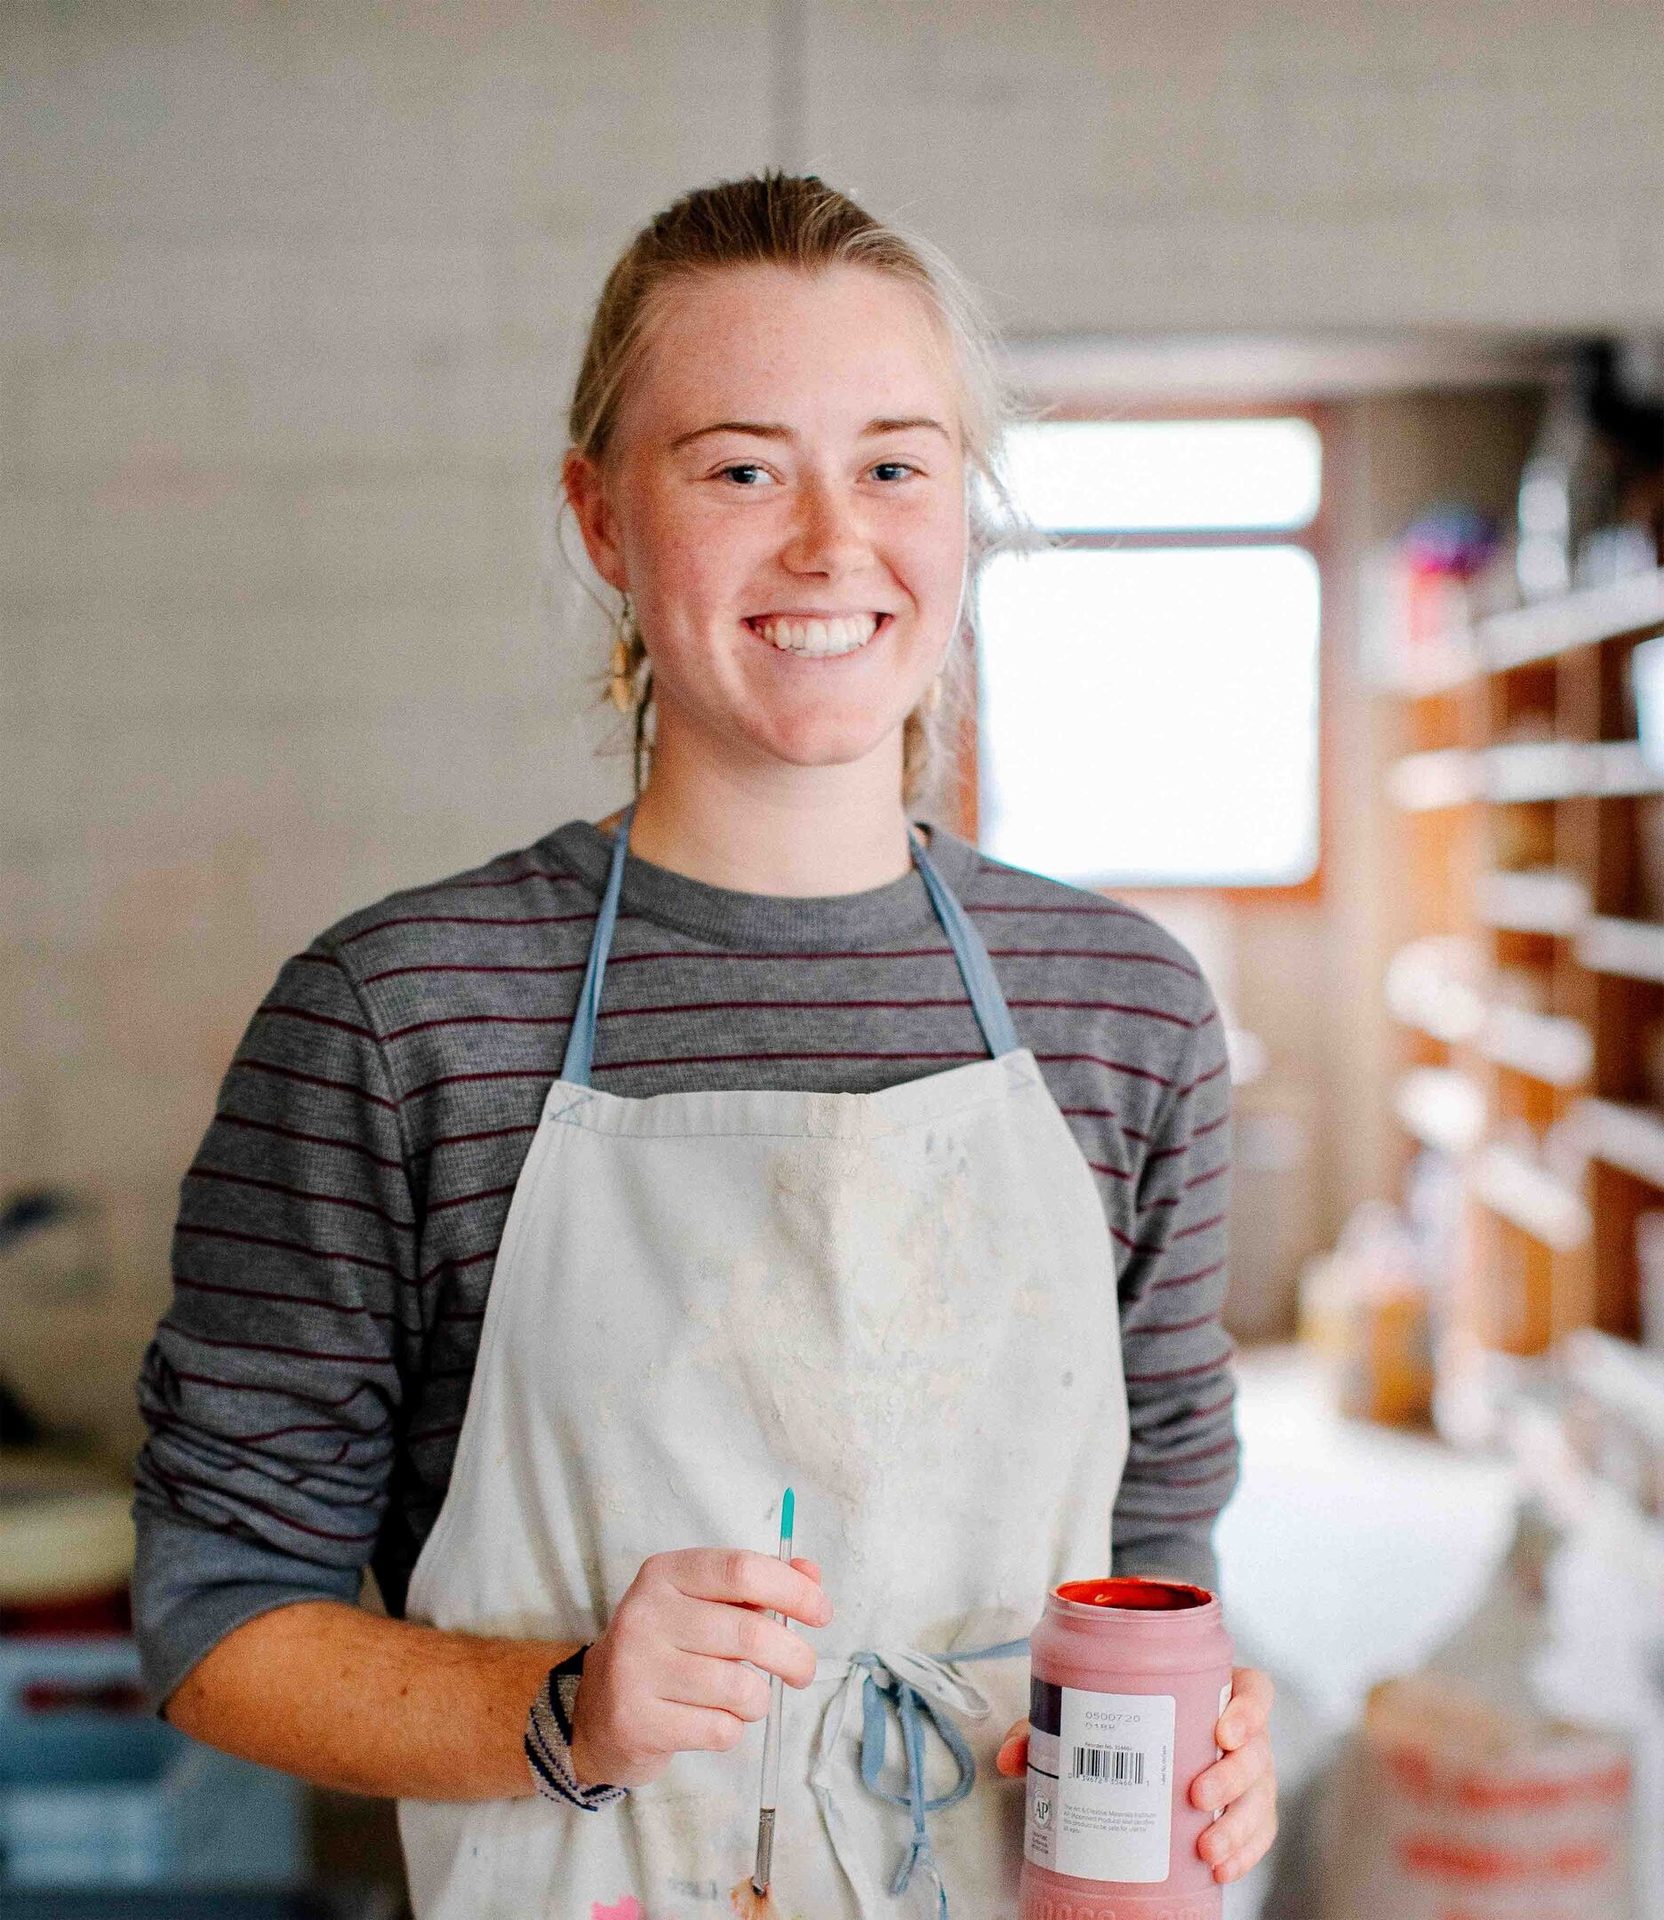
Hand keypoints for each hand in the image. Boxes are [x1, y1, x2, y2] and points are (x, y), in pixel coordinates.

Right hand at [567, 1549, 830, 1789]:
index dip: (792, 1591)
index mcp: (666, 1573)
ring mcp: (636, 1668)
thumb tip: (812, 1574)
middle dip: (794, 1656)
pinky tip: (714, 1720)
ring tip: (747, 1698)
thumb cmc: (669, 1647)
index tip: (822, 1613)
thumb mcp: (704, 1604)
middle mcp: (645, 1613)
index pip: (741, 1570)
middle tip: (803, 1671)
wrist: (598, 1709)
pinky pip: (719, 1729)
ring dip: (759, 1699)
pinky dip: (733, 1729)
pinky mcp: (637, 1720)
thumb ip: (759, 1585)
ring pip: (738, 1687)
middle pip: (749, 1632)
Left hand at [994, 1664, 1277, 1885]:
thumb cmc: (1125, 1720)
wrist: (1137, 1751)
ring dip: (1238, 1827)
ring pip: (1260, 1799)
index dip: (1249, 1710)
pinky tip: (1219, 1869)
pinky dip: (1244, 1854)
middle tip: (1196, 1794)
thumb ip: (1051, 1730)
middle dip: (1232, 1777)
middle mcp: (1241, 1734)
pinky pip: (1259, 1835)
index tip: (1222, 1731)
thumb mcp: (1091, 1716)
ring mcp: (1249, 1776)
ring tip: (1205, 1849)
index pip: (1254, 1691)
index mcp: (1213, 1691)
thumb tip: (1011, 1757)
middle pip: (1257, 1751)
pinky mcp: (1247, 1814)